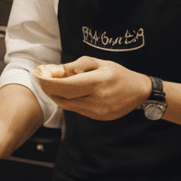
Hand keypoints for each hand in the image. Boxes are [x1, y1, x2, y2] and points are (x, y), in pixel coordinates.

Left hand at [35, 57, 150, 121]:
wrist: (139, 91)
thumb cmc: (119, 74)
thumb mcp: (101, 63)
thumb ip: (79, 65)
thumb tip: (59, 69)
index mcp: (99, 81)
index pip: (67, 85)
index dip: (51, 82)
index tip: (41, 77)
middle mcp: (98, 97)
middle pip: (65, 97)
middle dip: (50, 90)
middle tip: (42, 82)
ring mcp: (98, 110)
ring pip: (69, 105)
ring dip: (58, 97)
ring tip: (52, 87)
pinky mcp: (99, 117)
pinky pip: (78, 110)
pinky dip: (69, 102)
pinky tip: (68, 94)